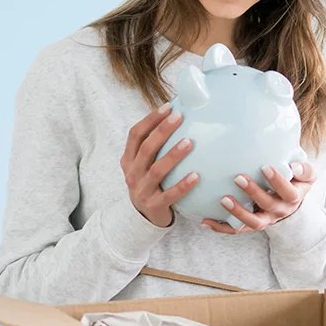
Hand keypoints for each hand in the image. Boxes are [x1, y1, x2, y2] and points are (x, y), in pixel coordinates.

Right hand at [122, 103, 198, 227]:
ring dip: (173, 155)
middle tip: (179, 117)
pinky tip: (196, 176)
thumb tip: (178, 116)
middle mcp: (132, 174)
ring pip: (157, 170)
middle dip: (162, 131)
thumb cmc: (149, 183)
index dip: (150, 120)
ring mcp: (142, 190)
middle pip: (146, 149)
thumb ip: (154, 147)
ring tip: (189, 142)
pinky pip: (170, 195)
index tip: (168, 107)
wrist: (143, 218)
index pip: (135, 135)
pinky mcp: (154, 206)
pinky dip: (183, 185)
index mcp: (128, 160)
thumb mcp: (144, 165)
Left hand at [202, 161, 314, 233]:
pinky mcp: (251, 224)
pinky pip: (237, 229)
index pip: (288, 192)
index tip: (265, 166)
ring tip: (223, 199)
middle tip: (238, 177)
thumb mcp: (307, 175)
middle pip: (267, 205)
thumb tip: (294, 166)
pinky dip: (221, 227)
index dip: (277, 181)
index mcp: (293, 198)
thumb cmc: (296, 180)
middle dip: (253, 192)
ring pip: (252, 221)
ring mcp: (265, 220)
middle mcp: (279, 211)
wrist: (290, 201)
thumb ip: (305, 169)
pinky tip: (206, 221)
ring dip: (237, 212)